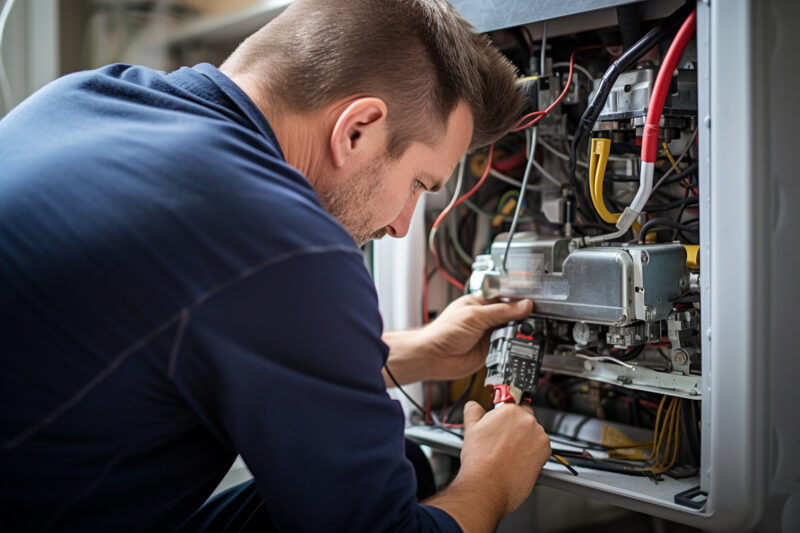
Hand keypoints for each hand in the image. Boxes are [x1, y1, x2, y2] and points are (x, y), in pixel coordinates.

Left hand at [419, 295, 532, 380]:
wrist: (434, 357)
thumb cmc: (443, 332)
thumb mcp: (475, 316)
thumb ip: (501, 312)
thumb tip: (524, 305)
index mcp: (480, 303)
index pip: (505, 299)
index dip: (520, 301)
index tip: (535, 304)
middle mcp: (485, 319)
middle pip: (511, 316)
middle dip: (521, 319)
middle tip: (532, 321)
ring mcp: (488, 335)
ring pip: (511, 333)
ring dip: (517, 334)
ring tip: (523, 334)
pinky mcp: (489, 352)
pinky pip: (506, 348)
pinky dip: (512, 348)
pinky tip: (516, 346)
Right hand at [458, 401, 550, 515]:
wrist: (488, 485)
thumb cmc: (479, 461)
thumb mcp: (471, 429)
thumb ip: (473, 411)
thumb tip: (473, 406)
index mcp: (509, 410)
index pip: (513, 403)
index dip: (507, 415)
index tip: (505, 422)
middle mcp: (526, 420)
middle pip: (525, 418)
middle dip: (517, 427)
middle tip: (504, 441)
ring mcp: (538, 435)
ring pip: (534, 433)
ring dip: (527, 440)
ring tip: (510, 454)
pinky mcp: (546, 451)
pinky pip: (541, 447)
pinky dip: (534, 453)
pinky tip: (519, 460)